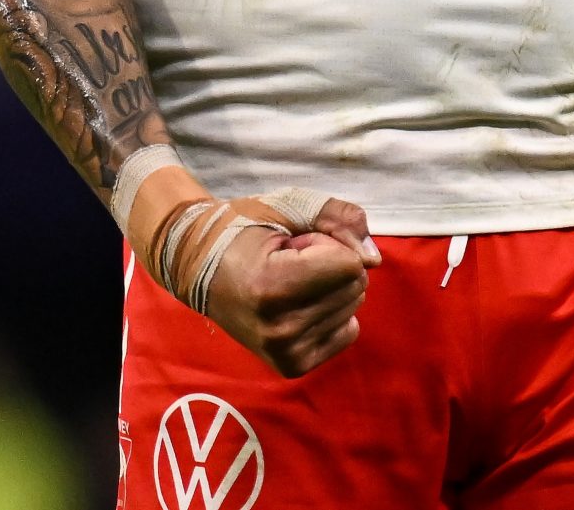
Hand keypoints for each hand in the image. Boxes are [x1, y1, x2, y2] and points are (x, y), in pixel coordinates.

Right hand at [204, 195, 376, 377]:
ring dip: (328, 288)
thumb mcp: (288, 207)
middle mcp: (279, 328)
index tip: (292, 246)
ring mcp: (285, 352)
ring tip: (289, 282)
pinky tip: (299, 304)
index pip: (349, 265)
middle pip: (355, 287)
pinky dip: (332, 313)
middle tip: (289, 263)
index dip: (326, 244)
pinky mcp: (292, 366)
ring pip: (353, 308)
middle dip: (330, 265)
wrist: (199, 268)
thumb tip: (374, 259)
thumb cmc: (243, 231)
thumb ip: (337, 218)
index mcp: (273, 287)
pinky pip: (348, 333)